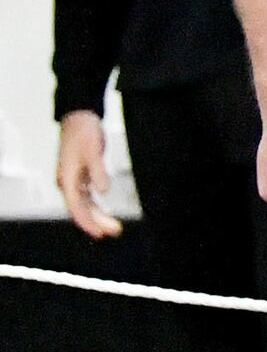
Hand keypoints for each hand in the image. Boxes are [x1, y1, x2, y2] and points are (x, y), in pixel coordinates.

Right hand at [53, 110, 118, 239]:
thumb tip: (102, 191)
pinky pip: (86, 197)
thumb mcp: (93, 150)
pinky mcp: (80, 176)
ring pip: (84, 204)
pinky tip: (105, 213)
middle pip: (80, 208)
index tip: (99, 233)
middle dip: (96, 222)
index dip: (87, 221)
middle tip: (115, 231)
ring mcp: (72, 180)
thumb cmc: (84, 132)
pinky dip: (95, 206)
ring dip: (97, 216)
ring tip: (113, 227)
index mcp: (67, 178)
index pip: (75, 206)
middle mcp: (67, 182)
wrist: (79, 118)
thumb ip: (97, 171)